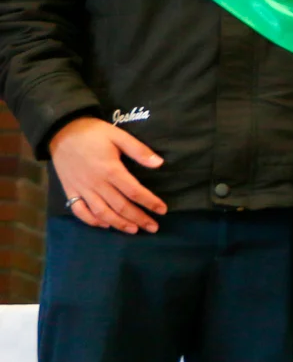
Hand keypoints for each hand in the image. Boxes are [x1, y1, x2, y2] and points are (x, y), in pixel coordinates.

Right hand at [48, 117, 165, 232]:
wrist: (62, 131)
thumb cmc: (93, 133)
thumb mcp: (119, 136)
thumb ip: (139, 151)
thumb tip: (159, 164)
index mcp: (110, 169)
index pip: (134, 191)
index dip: (150, 202)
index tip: (162, 210)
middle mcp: (96, 183)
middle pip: (120, 206)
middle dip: (138, 218)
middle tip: (153, 227)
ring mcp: (81, 189)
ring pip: (101, 212)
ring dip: (118, 223)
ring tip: (133, 230)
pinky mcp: (70, 191)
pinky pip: (79, 211)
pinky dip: (92, 220)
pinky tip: (104, 225)